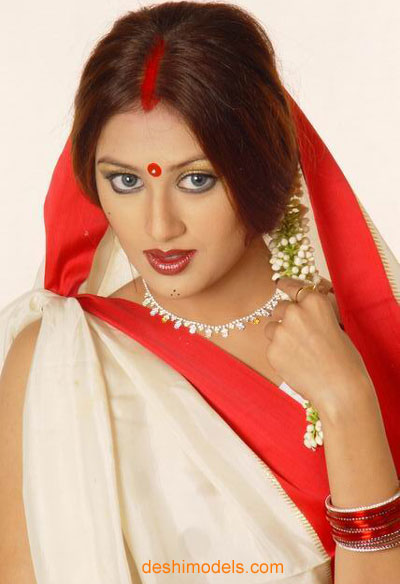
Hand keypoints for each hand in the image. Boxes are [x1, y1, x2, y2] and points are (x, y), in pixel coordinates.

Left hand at [264, 277, 372, 411]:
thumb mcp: (336, 325)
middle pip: (279, 308)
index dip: (285, 285)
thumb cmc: (344, 359)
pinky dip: (280, 353)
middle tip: (300, 335)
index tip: (279, 284)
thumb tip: (300, 305)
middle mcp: (294, 312)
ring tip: (300, 352)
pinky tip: (297, 364)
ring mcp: (281, 331)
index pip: (290, 285)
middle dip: (286, 318)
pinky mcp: (272, 351)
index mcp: (314, 301)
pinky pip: (271, 347)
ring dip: (281, 336)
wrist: (340, 389)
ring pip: (271, 328)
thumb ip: (315, 312)